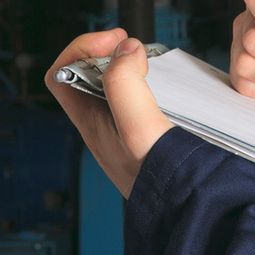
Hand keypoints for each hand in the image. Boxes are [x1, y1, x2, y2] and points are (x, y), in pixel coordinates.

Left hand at [43, 28, 174, 197]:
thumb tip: (126, 51)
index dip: (81, 49)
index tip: (115, 43)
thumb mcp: (138, 127)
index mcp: (91, 123)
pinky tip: (174, 87)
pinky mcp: (152, 136)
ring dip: (133, 69)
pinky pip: (143, 102)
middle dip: (111, 53)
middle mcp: (105, 127)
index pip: (62, 75)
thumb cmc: (160, 181)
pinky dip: (154, 86)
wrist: (192, 211)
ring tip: (155, 64)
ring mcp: (128, 132)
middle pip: (91, 76)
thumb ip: (125, 84)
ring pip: (118, 88)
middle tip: (138, 47)